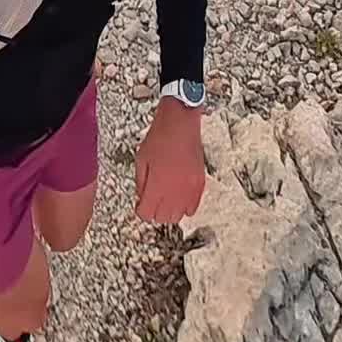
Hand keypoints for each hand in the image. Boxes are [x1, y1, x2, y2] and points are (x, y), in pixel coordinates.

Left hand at [135, 97, 206, 223]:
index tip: (141, 205)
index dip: (141, 210)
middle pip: (164, 218)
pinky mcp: (200, 183)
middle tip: (152, 201)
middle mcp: (175, 190)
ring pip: (179, 216)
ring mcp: (189, 188)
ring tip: (166, 198)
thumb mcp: (141, 160)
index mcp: (157, 185)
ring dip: (170, 210)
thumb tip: (142, 199)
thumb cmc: (159, 137)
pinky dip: (185, 206)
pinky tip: (179, 196)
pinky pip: (193, 207)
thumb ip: (140, 183)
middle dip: (155, 212)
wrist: (180, 123)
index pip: (147, 214)